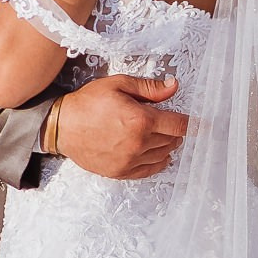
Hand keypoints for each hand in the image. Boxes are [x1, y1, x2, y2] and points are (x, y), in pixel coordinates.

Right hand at [54, 74, 185, 179]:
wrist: (61, 127)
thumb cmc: (88, 103)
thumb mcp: (118, 85)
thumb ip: (149, 88)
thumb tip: (174, 86)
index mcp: (141, 120)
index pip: (179, 125)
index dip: (190, 122)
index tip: (196, 122)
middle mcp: (139, 143)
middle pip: (173, 140)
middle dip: (175, 131)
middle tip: (170, 123)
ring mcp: (130, 160)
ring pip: (163, 155)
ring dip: (166, 145)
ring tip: (160, 135)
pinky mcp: (121, 171)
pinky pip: (150, 170)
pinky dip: (158, 162)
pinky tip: (156, 154)